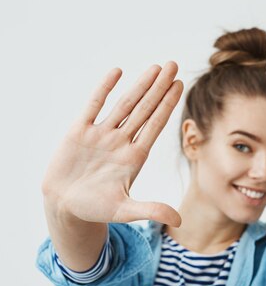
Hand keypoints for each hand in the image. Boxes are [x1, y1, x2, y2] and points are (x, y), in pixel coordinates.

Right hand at [41, 62, 183, 225]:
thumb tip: (179, 220)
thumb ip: (151, 210)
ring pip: (124, 105)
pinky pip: (93, 106)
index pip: (155, 125)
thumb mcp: (125, 211)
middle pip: (145, 109)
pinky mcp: (79, 132)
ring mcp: (101, 135)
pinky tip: (117, 72)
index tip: (180, 86)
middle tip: (173, 65)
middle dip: (159, 88)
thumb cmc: (96, 208)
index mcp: (135, 157)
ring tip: (155, 67)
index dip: (168, 105)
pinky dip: (104, 89)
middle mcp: (121, 141)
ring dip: (139, 86)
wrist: (64, 206)